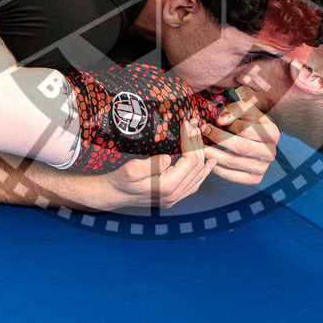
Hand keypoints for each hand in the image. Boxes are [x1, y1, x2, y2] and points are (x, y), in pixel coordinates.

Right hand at [101, 118, 215, 209]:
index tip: (186, 124)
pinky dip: (204, 171)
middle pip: (197, 166)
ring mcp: (176, 197)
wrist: (113, 194)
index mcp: (168, 187)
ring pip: (199, 175)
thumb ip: (151, 164)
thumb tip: (168, 158)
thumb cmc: (120, 180)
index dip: (191, 140)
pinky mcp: (173, 196)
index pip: (190, 160)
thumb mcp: (131, 169)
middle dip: (197, 143)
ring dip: (202, 154)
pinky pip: (195, 184)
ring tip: (202, 137)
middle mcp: (175, 194)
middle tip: (194, 124)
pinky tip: (209, 163)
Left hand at [201, 94, 279, 185]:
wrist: (257, 134)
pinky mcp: (254, 179)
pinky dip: (217, 169)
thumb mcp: (245, 107)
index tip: (209, 124)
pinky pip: (232, 176)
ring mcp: (263, 168)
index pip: (246, 130)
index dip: (226, 126)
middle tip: (201, 134)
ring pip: (234, 163)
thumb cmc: (249, 118)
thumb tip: (221, 120)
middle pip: (241, 147)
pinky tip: (208, 159)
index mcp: (273, 133)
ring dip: (213, 155)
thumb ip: (234, 109)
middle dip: (218, 140)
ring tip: (200, 147)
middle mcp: (271, 153)